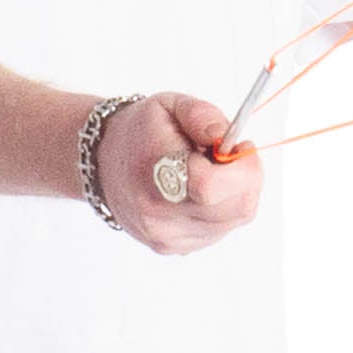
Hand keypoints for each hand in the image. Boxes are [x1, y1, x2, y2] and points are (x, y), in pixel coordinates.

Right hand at [94, 92, 262, 253]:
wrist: (105, 163)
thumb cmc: (141, 131)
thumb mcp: (170, 105)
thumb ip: (203, 116)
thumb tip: (227, 138)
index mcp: (155, 172)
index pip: (210, 186)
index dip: (239, 166)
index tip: (239, 145)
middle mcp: (158, 214)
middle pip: (234, 207)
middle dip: (247, 177)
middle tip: (232, 155)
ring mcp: (166, 236)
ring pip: (234, 220)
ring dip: (236, 193)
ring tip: (212, 172)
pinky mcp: (173, 248)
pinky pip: (219, 230)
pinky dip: (223, 208)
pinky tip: (202, 192)